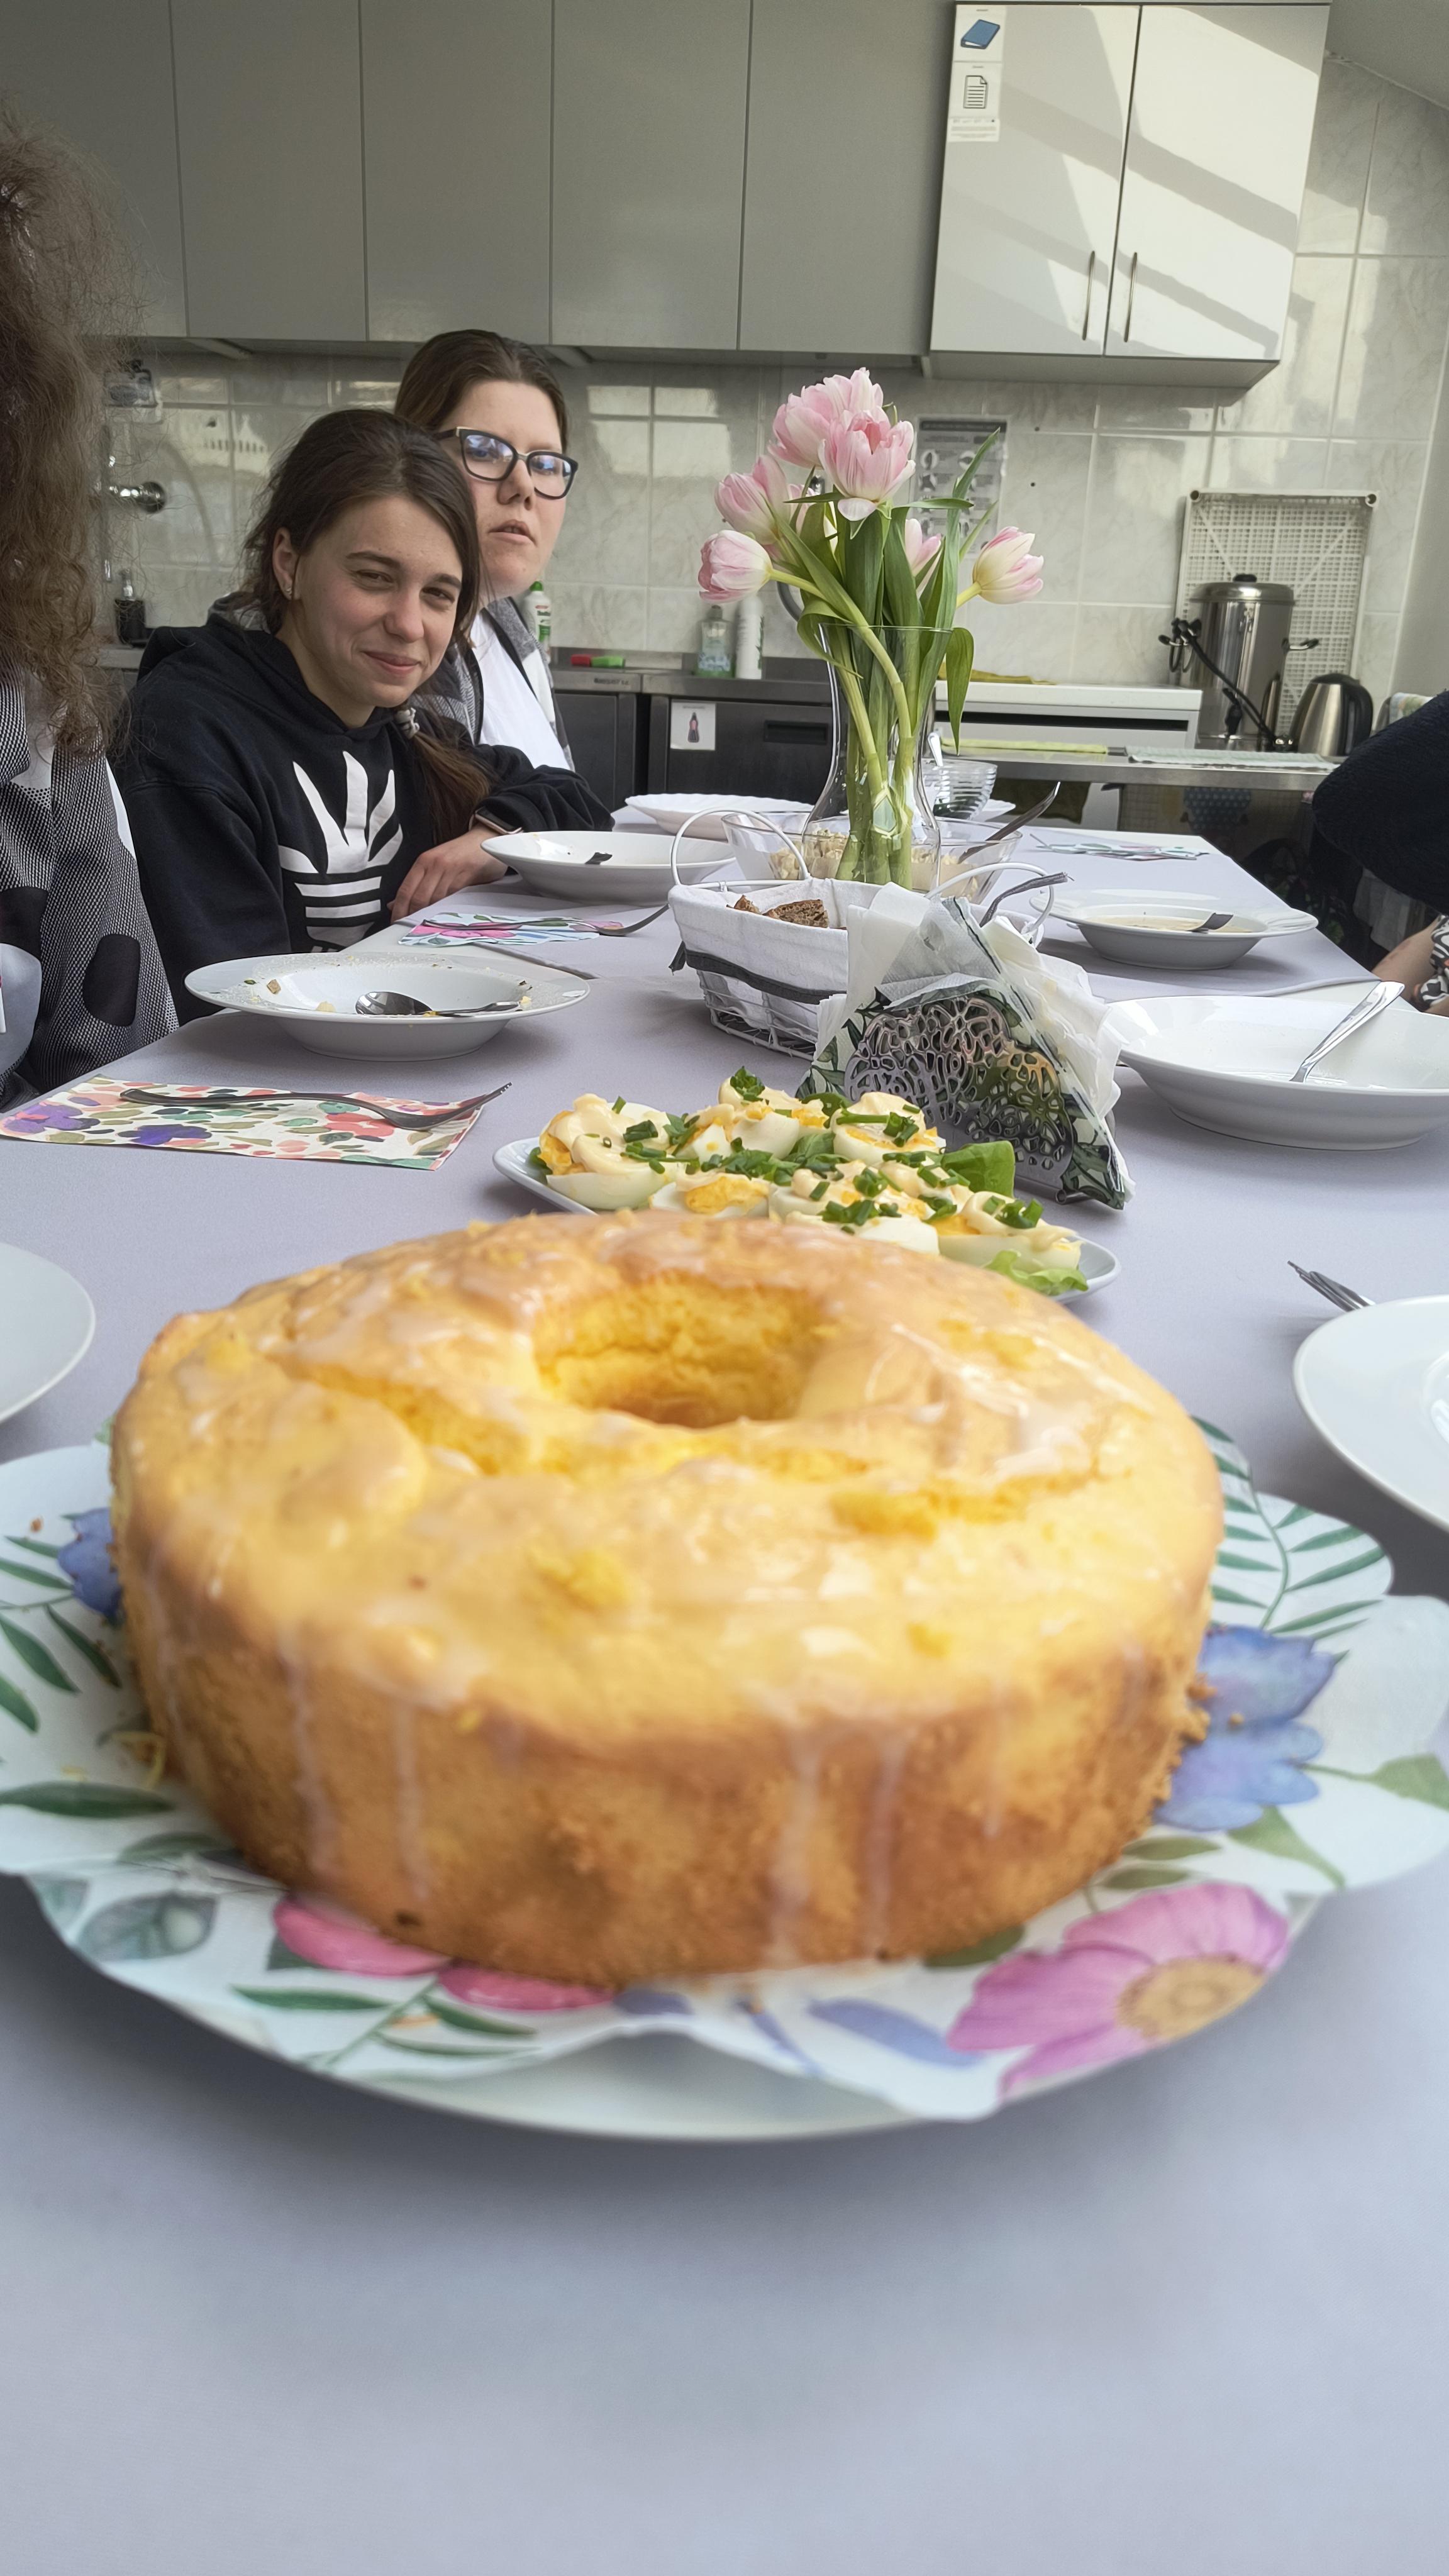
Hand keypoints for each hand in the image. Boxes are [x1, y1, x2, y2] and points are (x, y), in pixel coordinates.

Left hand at [390, 827, 507, 920]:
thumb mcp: (434, 865)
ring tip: (426, 929)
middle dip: (412, 917)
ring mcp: (451, 869)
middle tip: (410, 931)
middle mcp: (435, 864)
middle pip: (418, 898)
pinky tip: (444, 918)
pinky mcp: (467, 875)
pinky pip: (454, 897)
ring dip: (430, 916)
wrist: (486, 838)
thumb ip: (416, 884)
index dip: (399, 910)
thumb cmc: (460, 854)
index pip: (405, 891)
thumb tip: (395, 903)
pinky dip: (448, 910)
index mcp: (423, 862)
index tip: (396, 923)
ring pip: (435, 900)